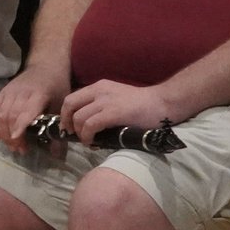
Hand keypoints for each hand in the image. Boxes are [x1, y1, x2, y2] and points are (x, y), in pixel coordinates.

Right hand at [0, 71, 62, 149]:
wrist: (46, 66)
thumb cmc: (56, 86)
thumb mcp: (62, 105)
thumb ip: (58, 128)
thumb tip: (57, 154)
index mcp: (38, 95)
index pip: (24, 112)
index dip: (18, 126)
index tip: (15, 139)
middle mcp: (20, 93)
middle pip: (10, 116)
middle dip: (11, 136)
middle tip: (18, 149)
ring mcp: (9, 92)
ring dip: (1, 132)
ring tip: (9, 144)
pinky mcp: (1, 92)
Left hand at [61, 79, 176, 141]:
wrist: (164, 103)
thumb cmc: (142, 106)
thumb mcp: (115, 99)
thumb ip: (100, 107)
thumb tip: (84, 125)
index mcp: (98, 87)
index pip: (71, 99)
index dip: (65, 115)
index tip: (68, 128)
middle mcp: (99, 90)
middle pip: (69, 105)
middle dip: (67, 123)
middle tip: (73, 135)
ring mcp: (106, 101)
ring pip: (78, 117)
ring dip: (79, 133)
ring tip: (87, 141)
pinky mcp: (114, 112)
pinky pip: (91, 125)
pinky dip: (87, 136)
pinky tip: (92, 142)